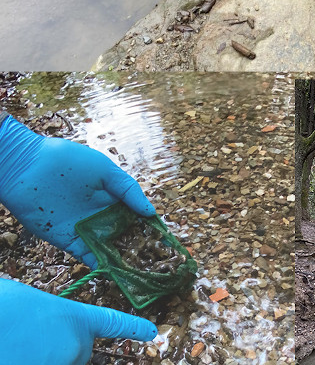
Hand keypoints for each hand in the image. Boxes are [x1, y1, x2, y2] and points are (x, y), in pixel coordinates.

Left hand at [0, 115, 156, 267]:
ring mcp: (85, 229)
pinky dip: (102, 265)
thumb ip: (129, 191)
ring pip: (109, 248)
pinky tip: (117, 273)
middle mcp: (100, 216)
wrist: (28, 168)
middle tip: (158, 263)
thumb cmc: (69, 161)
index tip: (165, 239)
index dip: (149, 227)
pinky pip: (88, 256)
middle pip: (124, 235)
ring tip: (142, 273)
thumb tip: (151, 212)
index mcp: (111, 197)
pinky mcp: (68, 241)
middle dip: (140, 248)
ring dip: (124, 260)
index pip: (135, 216)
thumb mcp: (106, 171)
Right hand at [0, 278, 156, 364]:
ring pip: (55, 363)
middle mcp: (77, 346)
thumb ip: (49, 322)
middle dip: (56, 350)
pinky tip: (12, 352)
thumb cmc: (3, 305)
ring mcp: (61, 364)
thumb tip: (43, 333)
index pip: (114, 324)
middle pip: (76, 355)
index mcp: (76, 318)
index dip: (134, 328)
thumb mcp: (30, 303)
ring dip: (37, 357)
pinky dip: (24, 360)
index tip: (152, 332)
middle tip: (28, 338)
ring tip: (15, 346)